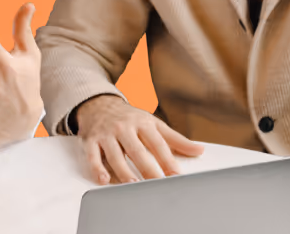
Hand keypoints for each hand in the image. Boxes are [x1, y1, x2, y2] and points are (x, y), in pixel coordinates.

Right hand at [75, 94, 204, 184]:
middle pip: (137, 150)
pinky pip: (92, 155)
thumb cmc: (130, 118)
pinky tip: (103, 179)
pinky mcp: (90, 140)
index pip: (157, 144)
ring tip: (132, 185)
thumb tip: (199, 150)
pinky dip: (97, 167)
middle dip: (147, 168)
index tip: (176, 176)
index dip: (167, 160)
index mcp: (143, 123)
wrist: (99, 103)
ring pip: (115, 154)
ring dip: (123, 170)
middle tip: (157, 184)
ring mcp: (106, 134)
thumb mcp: (153, 124)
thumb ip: (176, 140)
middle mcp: (124, 128)